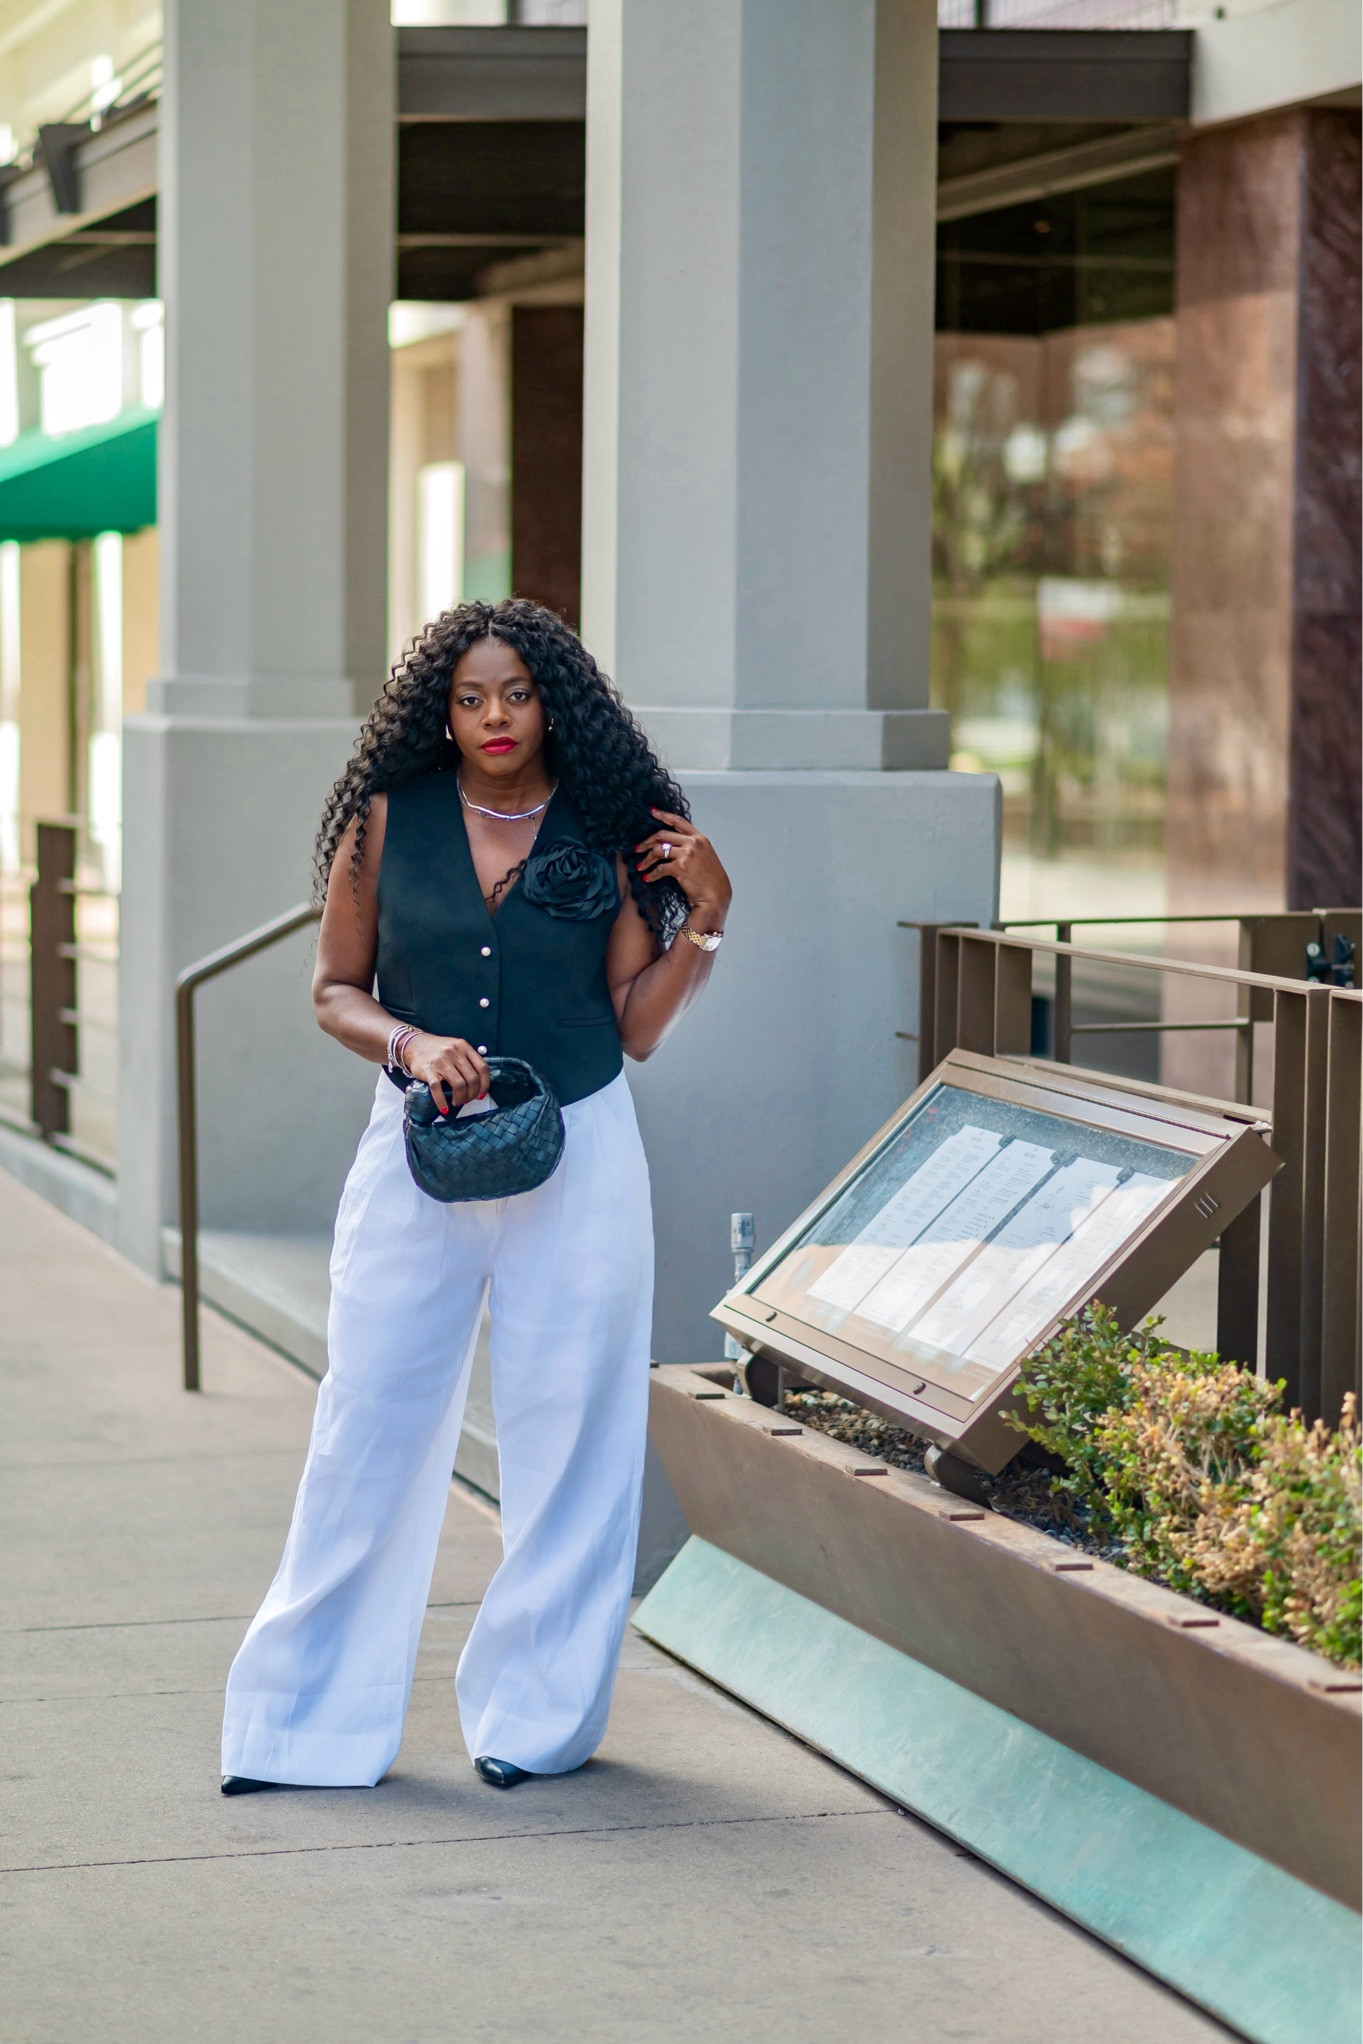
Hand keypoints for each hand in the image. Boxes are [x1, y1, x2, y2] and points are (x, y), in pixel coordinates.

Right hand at [404, 1034, 490, 1116]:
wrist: (415, 1045)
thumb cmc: (438, 1049)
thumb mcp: (456, 1048)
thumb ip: (468, 1059)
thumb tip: (479, 1082)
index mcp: (464, 1047)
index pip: (482, 1067)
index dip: (485, 1084)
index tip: (482, 1093)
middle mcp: (454, 1053)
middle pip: (472, 1078)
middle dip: (472, 1094)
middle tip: (468, 1099)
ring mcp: (441, 1062)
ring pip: (459, 1085)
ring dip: (460, 1098)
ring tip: (458, 1102)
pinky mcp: (429, 1071)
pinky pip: (438, 1090)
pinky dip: (442, 1102)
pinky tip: (444, 1108)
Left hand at [635, 810, 731, 925]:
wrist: (716, 895)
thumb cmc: (711, 879)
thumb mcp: (706, 855)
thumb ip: (692, 846)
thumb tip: (673, 844)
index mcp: (699, 838)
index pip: (678, 821)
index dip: (663, 815)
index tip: (652, 812)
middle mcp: (693, 843)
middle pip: (663, 835)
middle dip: (647, 841)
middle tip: (638, 848)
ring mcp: (687, 854)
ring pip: (658, 851)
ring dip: (646, 859)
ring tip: (640, 866)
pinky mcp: (681, 867)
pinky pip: (660, 868)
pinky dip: (652, 874)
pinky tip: (647, 878)